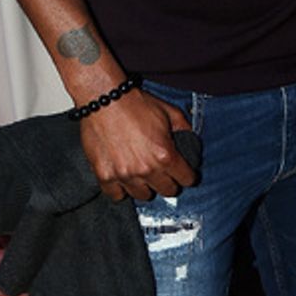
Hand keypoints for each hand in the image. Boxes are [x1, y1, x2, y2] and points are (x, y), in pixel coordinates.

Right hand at [80, 88, 195, 202]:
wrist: (104, 99)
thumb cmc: (135, 104)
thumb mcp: (170, 112)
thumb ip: (184, 129)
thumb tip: (191, 141)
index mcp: (165, 155)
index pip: (186, 180)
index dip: (187, 175)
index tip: (183, 173)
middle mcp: (146, 169)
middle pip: (167, 191)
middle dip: (168, 181)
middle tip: (162, 172)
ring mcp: (124, 175)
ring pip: (143, 195)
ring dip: (145, 186)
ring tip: (141, 174)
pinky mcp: (105, 175)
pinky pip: (116, 195)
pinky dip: (120, 189)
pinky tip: (123, 178)